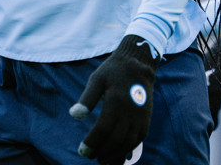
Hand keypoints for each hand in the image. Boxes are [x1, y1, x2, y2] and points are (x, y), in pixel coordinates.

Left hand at [69, 35, 159, 163]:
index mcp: (116, 102)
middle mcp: (130, 112)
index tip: (82, 151)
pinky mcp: (146, 121)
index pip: (103, 129)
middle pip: (116, 139)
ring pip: (128, 143)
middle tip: (89, 157)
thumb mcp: (97, 79)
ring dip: (115, 155)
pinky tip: (118, 156)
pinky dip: (128, 151)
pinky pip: (137, 140)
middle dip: (102, 151)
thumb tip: (74, 115)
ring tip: (102, 161)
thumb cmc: (113, 71)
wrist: (139, 65)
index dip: (92, 142)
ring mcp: (140, 118)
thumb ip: (87, 98)